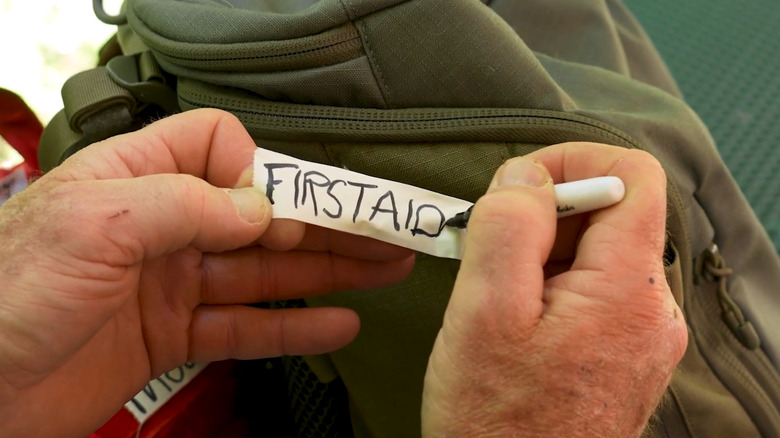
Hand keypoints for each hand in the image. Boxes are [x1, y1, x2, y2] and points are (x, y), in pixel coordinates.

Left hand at [0, 109, 413, 437]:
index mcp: (136, 180)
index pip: (217, 147)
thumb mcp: (93, 224)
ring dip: (326, 272)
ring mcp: (172, 284)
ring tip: (382, 270)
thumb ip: (183, 205)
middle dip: (323, 224)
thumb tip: (258, 207)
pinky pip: (247, 328)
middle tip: (381, 231)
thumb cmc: (5, 296)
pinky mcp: (174, 336)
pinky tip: (336, 323)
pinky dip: (293, 328)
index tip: (281, 207)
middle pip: (260, 218)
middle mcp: (161, 227)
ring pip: (266, 274)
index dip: (258, 171)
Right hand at [421, 143, 686, 436]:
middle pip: (609, 216)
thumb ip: (509, 226)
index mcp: (628, 291)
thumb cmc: (497, 422)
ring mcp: (641, 336)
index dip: (573, 162)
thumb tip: (524, 175)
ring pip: (594, 256)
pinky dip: (549, 289)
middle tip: (489, 253)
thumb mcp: (485, 311)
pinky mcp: (622, 355)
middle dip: (544, 219)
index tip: (521, 186)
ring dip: (540, 257)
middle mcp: (651, 311)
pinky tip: (514, 323)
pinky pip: (592, 293)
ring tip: (497, 300)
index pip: (632, 176)